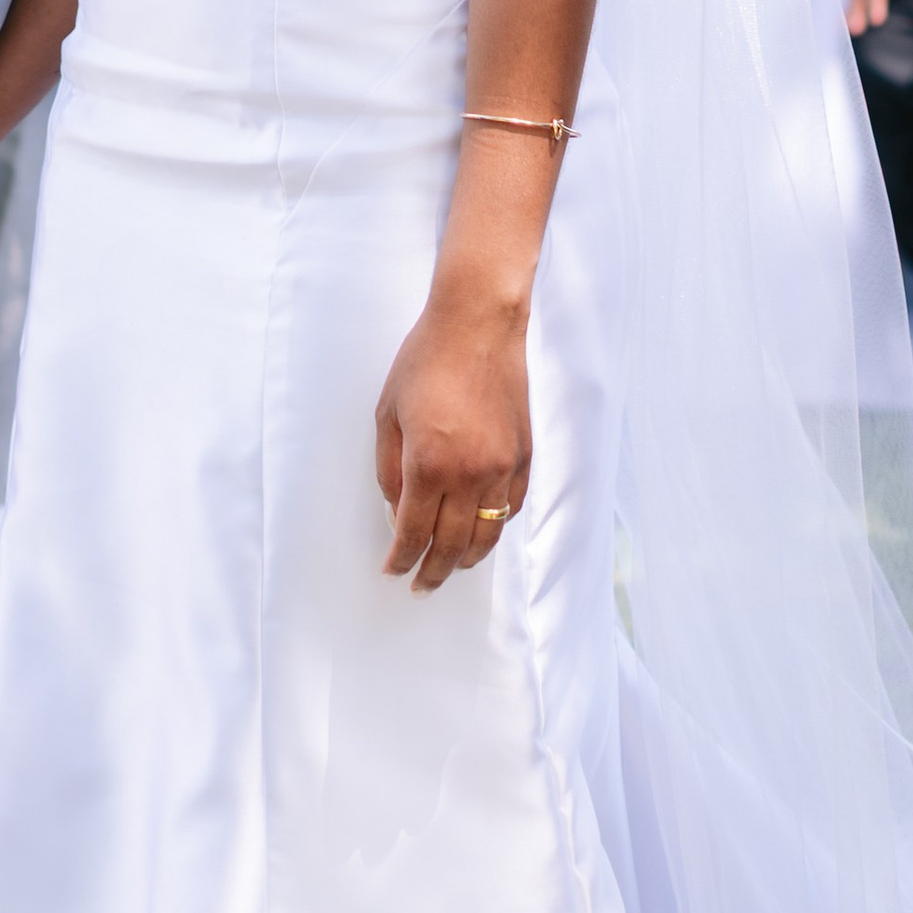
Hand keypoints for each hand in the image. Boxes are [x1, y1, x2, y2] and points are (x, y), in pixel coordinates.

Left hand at [373, 281, 531, 592]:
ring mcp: (502, 468)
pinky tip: (481, 532)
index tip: (394, 571)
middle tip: (421, 586)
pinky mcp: (523, 457)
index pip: (414, 532)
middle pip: (452, 545)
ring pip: (488, 536)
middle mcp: (470, 474)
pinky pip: (510, 509)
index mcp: (429, 464)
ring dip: (467, 558)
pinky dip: (495, 528)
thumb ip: (390, 469)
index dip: (402, 559)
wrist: (478, 325)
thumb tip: (397, 511)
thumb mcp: (388, 414)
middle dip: (433, 571)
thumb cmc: (425, 361)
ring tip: (451, 568)